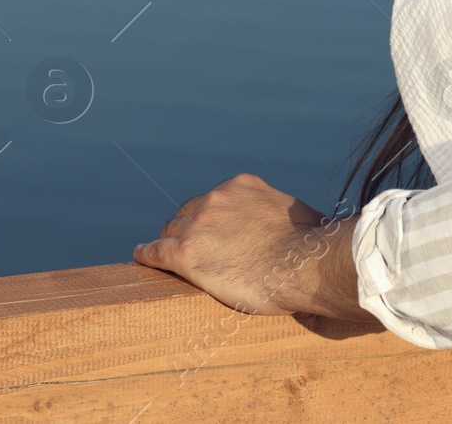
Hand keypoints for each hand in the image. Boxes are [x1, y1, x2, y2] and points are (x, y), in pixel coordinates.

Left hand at [133, 172, 371, 321]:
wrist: (303, 264)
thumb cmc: (311, 246)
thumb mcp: (300, 215)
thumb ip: (286, 215)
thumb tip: (307, 226)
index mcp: (242, 185)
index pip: (215, 199)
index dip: (213, 218)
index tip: (217, 232)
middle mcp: (216, 198)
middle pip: (189, 212)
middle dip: (192, 228)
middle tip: (199, 250)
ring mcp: (199, 225)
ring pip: (172, 230)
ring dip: (172, 242)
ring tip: (168, 257)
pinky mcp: (186, 254)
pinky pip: (157, 251)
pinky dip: (147, 253)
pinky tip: (141, 255)